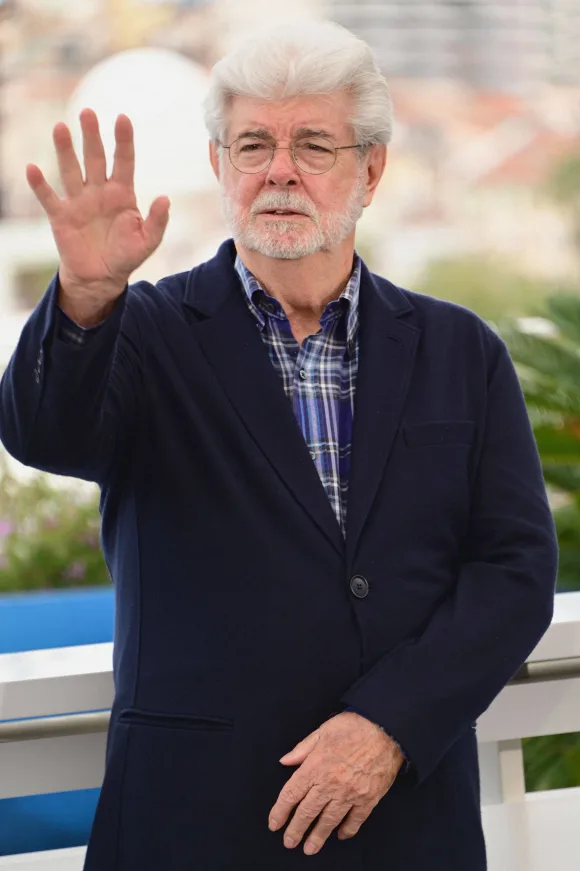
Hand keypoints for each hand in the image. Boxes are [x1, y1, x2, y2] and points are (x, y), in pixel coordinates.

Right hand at [25, 108, 169, 305]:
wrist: (102, 277)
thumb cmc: (126, 256)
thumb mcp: (148, 241)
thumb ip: (157, 221)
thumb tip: (165, 198)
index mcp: (123, 194)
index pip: (124, 161)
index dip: (124, 141)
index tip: (123, 118)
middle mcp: (99, 192)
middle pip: (95, 159)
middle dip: (91, 136)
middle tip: (87, 112)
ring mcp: (79, 202)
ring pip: (71, 171)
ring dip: (65, 150)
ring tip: (60, 127)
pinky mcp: (61, 216)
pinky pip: (49, 198)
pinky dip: (40, 185)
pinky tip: (32, 168)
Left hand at [268, 710, 403, 855]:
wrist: (386, 728)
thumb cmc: (353, 726)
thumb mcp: (322, 731)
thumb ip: (302, 749)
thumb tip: (285, 762)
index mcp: (315, 766)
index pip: (292, 794)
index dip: (280, 811)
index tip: (274, 824)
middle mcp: (330, 784)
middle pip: (307, 812)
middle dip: (296, 830)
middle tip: (289, 842)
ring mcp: (350, 794)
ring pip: (329, 821)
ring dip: (318, 837)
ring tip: (309, 849)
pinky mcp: (368, 799)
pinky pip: (355, 820)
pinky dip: (347, 830)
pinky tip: (339, 835)